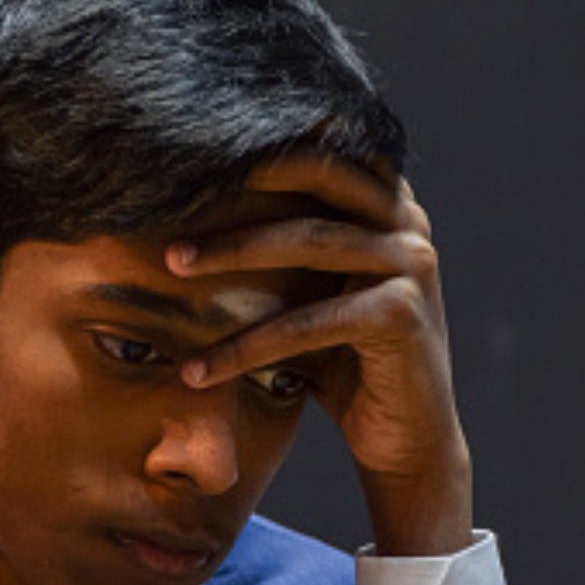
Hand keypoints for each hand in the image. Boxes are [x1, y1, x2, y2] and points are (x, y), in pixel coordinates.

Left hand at [170, 157, 471, 556]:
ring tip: (172, 266)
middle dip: (245, 178)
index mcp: (390, 206)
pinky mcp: (400, 315)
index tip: (200, 146)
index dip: (267, 144)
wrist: (407, 440)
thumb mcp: (317, 294)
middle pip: (319, 178)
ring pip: (308, 242)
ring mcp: (412, 266)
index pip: (326, 154)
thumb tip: (196, 213)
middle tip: (177, 187)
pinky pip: (307, 320)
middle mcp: (409, 224)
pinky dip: (248, 344)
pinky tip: (200, 367)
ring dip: (231, 252)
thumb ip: (289, 250)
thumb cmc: (349, 364)